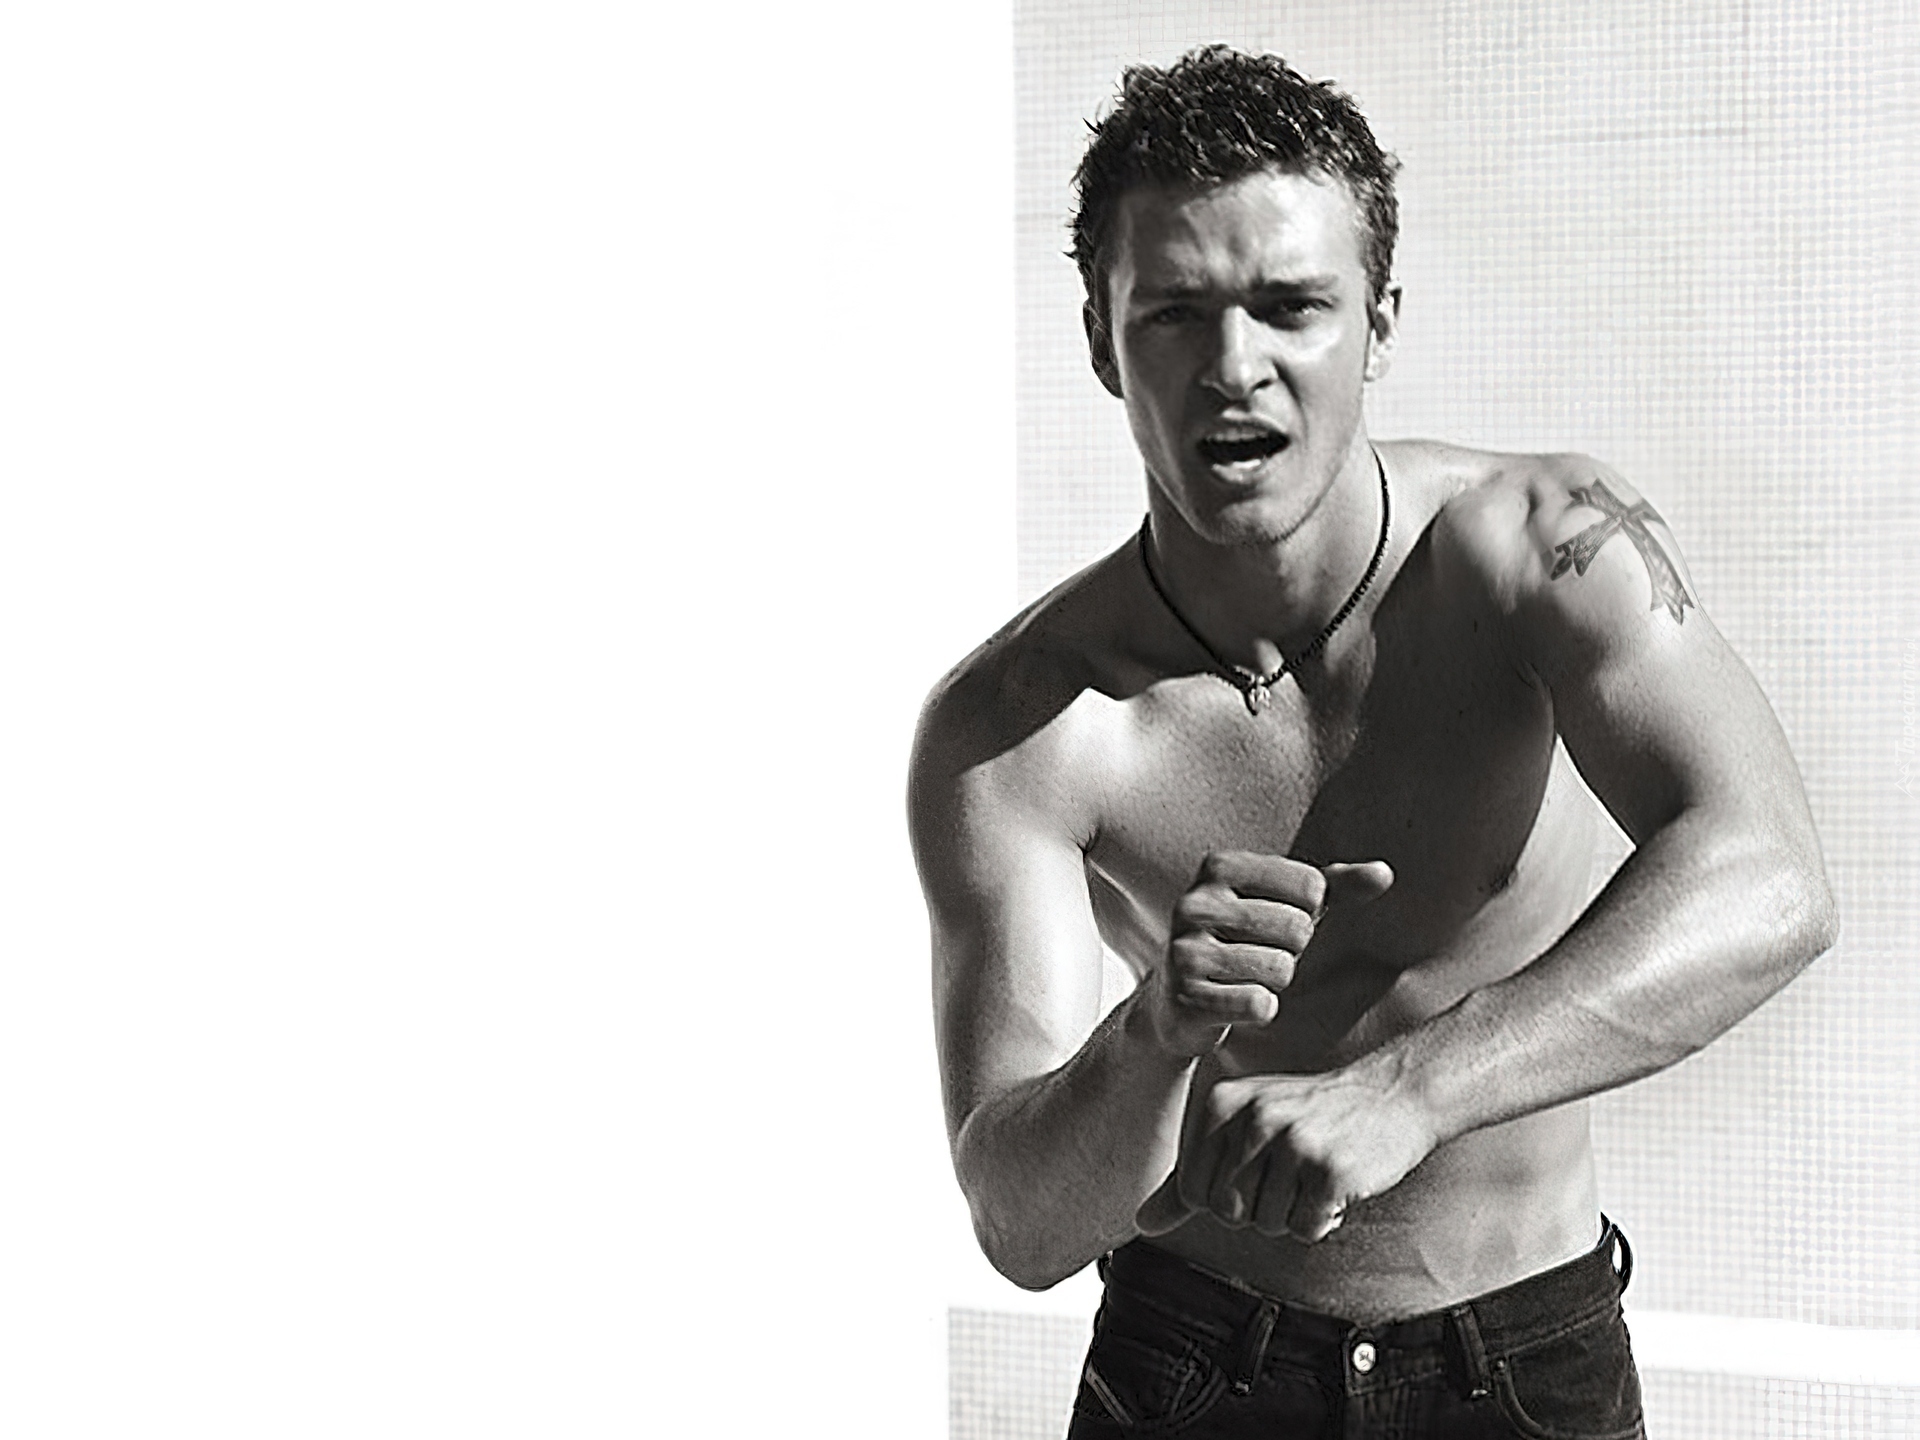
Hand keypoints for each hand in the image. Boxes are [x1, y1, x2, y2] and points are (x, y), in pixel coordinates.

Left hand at [1134, 1058, 1437, 1241]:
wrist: (1393, 1095)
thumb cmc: (1311, 1118)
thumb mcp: (1244, 1132)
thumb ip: (1188, 1180)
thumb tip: (1141, 1223)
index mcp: (1221, 1104)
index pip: (1194, 1194)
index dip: (1228, 1198)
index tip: (1260, 1166)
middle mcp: (1252, 1118)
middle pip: (1228, 1214)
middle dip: (1261, 1209)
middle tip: (1292, 1173)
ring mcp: (1292, 1141)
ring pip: (1268, 1225)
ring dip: (1296, 1213)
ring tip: (1317, 1172)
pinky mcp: (1330, 1170)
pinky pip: (1307, 1231)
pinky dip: (1325, 1220)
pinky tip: (1339, 1184)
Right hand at [1138, 851, 1393, 1060]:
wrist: (1178, 1002)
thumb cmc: (1244, 942)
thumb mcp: (1286, 904)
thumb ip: (1336, 885)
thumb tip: (1385, 874)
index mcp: (1220, 866)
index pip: (1312, 887)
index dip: (1309, 914)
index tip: (1277, 922)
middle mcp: (1195, 902)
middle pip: (1298, 928)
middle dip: (1292, 950)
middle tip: (1260, 955)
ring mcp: (1185, 949)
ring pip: (1281, 969)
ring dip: (1275, 982)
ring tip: (1246, 977)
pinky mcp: (1186, 996)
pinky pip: (1259, 1004)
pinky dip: (1260, 1009)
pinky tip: (1237, 1004)